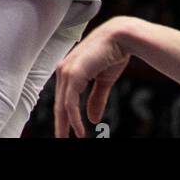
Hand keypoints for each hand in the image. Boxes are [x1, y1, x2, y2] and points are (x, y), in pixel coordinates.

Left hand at [53, 19, 130, 137]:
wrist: (121, 37)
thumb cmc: (112, 54)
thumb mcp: (103, 81)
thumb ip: (96, 99)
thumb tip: (93, 119)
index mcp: (69, 70)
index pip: (62, 99)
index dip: (64, 118)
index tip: (66, 134)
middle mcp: (64, 69)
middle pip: (59, 105)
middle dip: (61, 126)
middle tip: (62, 142)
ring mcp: (67, 71)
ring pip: (62, 106)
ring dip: (66, 126)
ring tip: (70, 140)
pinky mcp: (73, 74)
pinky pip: (70, 103)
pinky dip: (74, 119)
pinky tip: (80, 132)